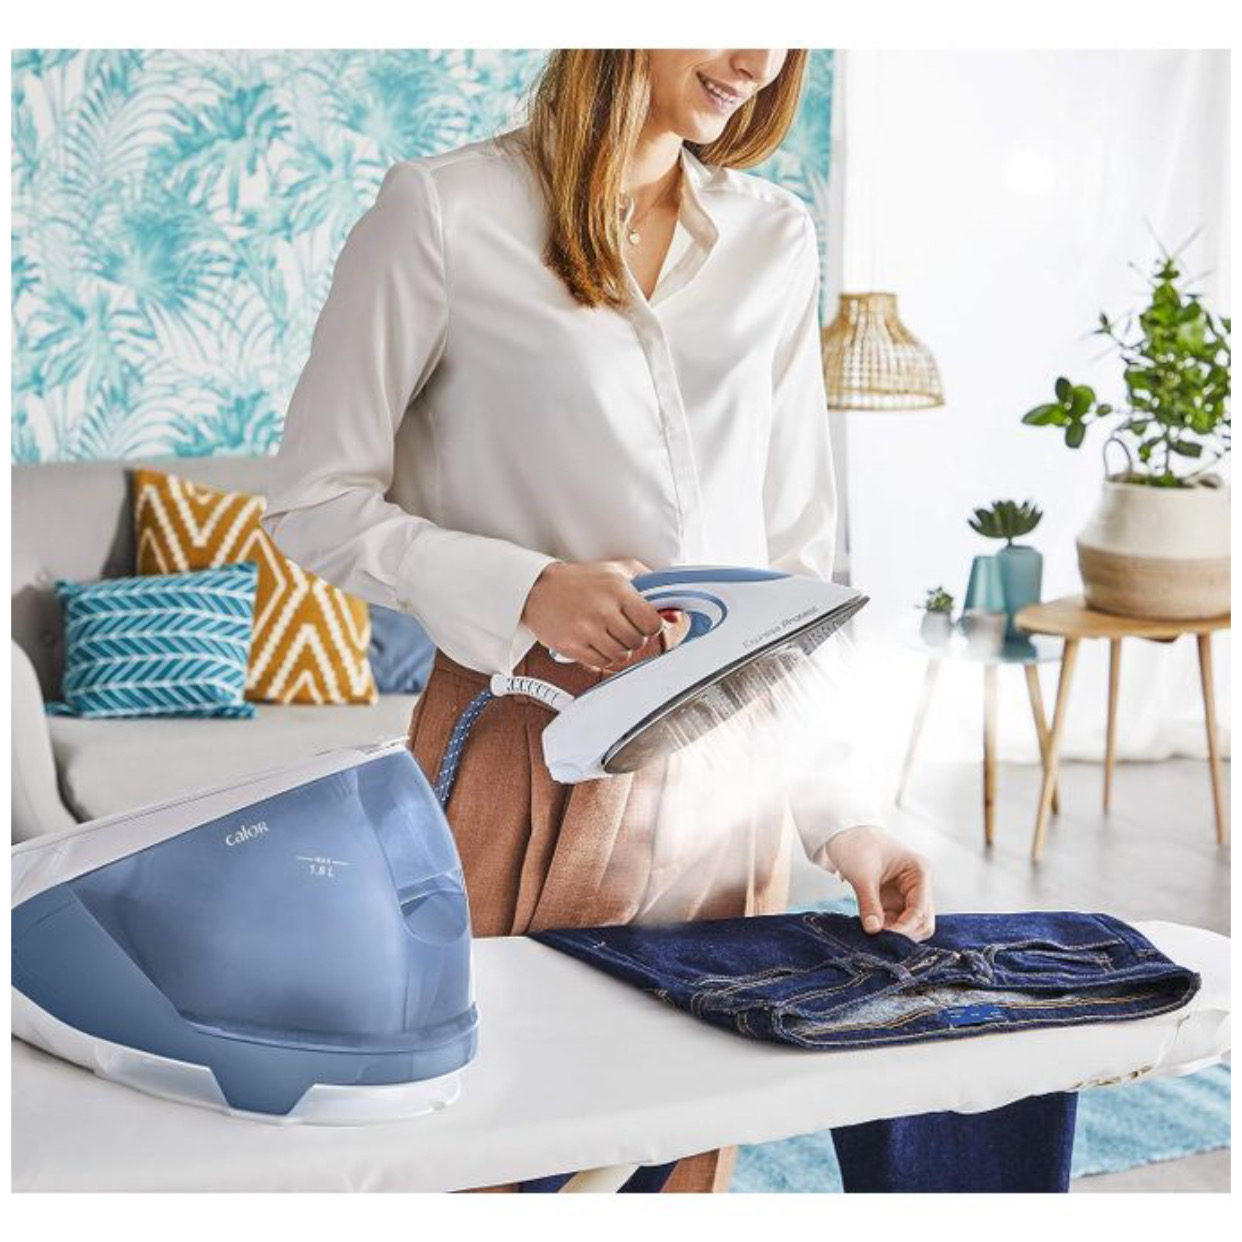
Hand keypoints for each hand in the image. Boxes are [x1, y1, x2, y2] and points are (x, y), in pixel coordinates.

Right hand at [521, 559, 666, 672]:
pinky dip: (603, 657)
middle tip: (621, 627)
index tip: (643, 622)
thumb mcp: (618, 571)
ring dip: (619, 648)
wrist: (538, 589)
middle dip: (634, 636)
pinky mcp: (572, 646)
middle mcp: (603, 610)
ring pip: (621, 655)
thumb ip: (651, 586)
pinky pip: (602, 663)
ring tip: (607, 634)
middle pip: (638, 641)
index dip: (651, 626)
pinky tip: (595, 642)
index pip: (652, 623)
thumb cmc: (582, 580)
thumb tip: (674, 613)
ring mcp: (586, 630)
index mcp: (618, 590)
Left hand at [823, 826, 934, 940]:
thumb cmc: (857, 843)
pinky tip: (871, 929)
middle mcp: (919, 885)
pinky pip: (896, 922)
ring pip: (911, 925)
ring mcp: (908, 894)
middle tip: (879, 939)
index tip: (884, 936)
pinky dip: (886, 929)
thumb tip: (873, 931)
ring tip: (872, 934)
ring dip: (894, 933)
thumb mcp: (862, 874)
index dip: (905, 927)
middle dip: (903, 933)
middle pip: (922, 922)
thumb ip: (869, 903)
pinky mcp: (895, 900)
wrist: (844, 832)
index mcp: (919, 872)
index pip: (920, 910)